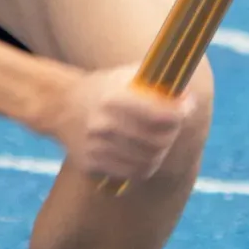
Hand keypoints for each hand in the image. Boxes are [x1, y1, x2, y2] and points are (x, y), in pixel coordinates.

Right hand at [53, 65, 192, 183]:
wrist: (61, 106)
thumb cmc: (103, 89)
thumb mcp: (126, 75)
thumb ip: (157, 83)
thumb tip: (188, 97)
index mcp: (113, 99)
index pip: (161, 115)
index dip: (180, 113)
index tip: (184, 108)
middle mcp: (103, 124)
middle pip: (159, 142)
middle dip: (172, 133)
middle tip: (172, 126)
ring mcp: (96, 147)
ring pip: (149, 161)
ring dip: (160, 151)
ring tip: (157, 139)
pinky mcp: (91, 164)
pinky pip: (132, 173)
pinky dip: (144, 165)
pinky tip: (141, 152)